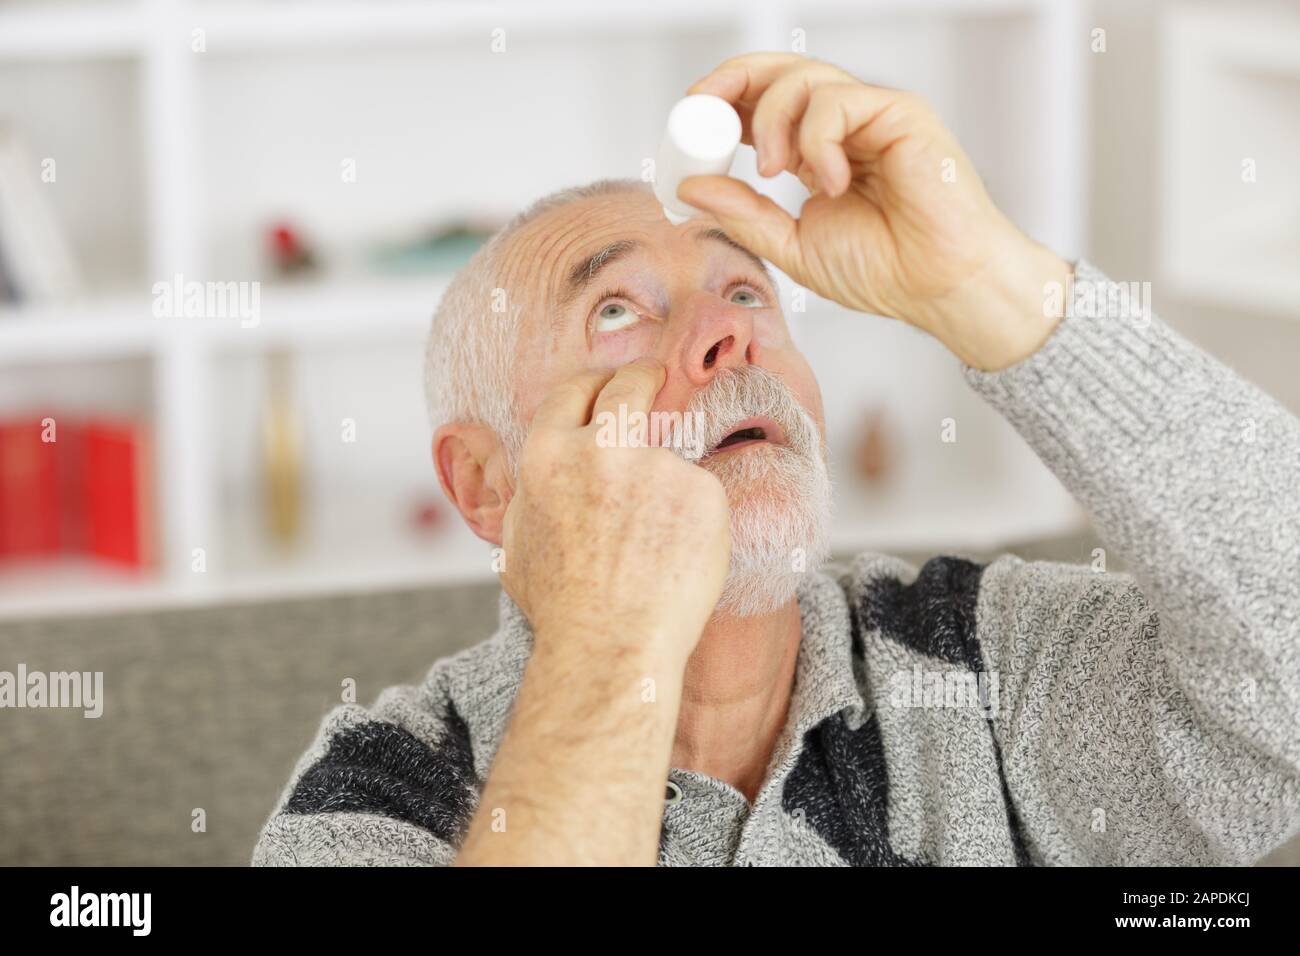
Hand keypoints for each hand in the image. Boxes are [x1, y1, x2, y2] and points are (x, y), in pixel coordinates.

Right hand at [501, 359, 730, 669]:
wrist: (610, 646)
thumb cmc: (561, 608)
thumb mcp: (520, 540)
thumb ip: (534, 495)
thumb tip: (544, 473)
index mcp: (548, 454)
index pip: (576, 389)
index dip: (596, 384)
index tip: (613, 384)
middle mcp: (600, 448)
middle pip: (631, 384)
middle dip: (645, 377)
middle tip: (656, 382)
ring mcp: (657, 465)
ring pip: (669, 455)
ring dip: (667, 483)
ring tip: (655, 545)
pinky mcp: (702, 490)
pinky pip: (701, 495)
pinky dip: (696, 521)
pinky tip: (679, 561)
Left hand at [678, 53, 1071, 369]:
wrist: (940, 289)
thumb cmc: (886, 271)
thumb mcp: (792, 246)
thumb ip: (743, 214)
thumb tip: (689, 187)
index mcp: (816, 152)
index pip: (761, 105)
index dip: (721, 103)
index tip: (688, 122)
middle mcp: (843, 127)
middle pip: (779, 71)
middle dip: (731, 80)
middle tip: (702, 109)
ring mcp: (872, 116)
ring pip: (804, 78)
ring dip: (771, 120)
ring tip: (772, 172)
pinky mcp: (900, 114)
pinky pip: (839, 102)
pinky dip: (819, 140)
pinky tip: (831, 182)